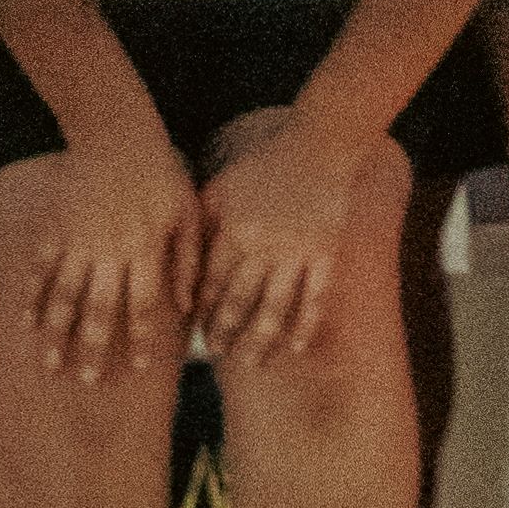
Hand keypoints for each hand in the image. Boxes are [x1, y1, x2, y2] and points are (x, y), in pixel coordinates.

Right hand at [18, 127, 199, 386]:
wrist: (115, 131)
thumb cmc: (160, 171)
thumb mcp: (187, 211)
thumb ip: (189, 260)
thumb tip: (188, 306)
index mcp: (145, 248)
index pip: (144, 304)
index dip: (142, 338)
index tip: (139, 369)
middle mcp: (110, 249)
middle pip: (99, 309)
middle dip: (93, 348)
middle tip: (87, 381)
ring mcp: (78, 239)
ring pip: (64, 295)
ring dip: (56, 333)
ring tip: (49, 365)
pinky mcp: (55, 226)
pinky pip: (40, 268)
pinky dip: (33, 296)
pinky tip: (25, 324)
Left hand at [192, 114, 382, 367]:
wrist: (321, 145)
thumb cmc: (267, 163)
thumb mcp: (224, 185)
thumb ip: (202, 220)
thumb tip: (181, 258)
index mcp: (235, 230)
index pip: (213, 283)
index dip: (204, 312)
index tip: (198, 335)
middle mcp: (264, 246)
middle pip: (240, 302)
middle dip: (226, 333)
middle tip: (218, 355)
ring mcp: (298, 252)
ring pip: (275, 307)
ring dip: (260, 340)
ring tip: (250, 362)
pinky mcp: (327, 254)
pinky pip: (313, 298)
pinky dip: (304, 325)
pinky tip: (296, 347)